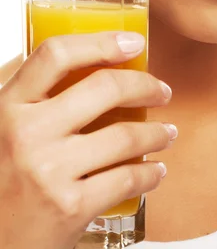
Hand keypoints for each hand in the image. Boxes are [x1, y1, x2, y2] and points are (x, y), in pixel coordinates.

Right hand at [0, 32, 174, 248]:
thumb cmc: (3, 178)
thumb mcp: (3, 127)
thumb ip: (33, 98)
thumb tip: (89, 63)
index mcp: (9, 106)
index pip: (56, 55)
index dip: (101, 42)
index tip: (132, 43)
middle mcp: (27, 133)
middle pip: (104, 88)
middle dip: (146, 85)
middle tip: (162, 91)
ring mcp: (49, 171)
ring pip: (125, 136)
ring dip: (157, 132)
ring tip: (167, 133)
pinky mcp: (70, 207)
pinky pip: (127, 179)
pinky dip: (150, 174)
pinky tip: (155, 170)